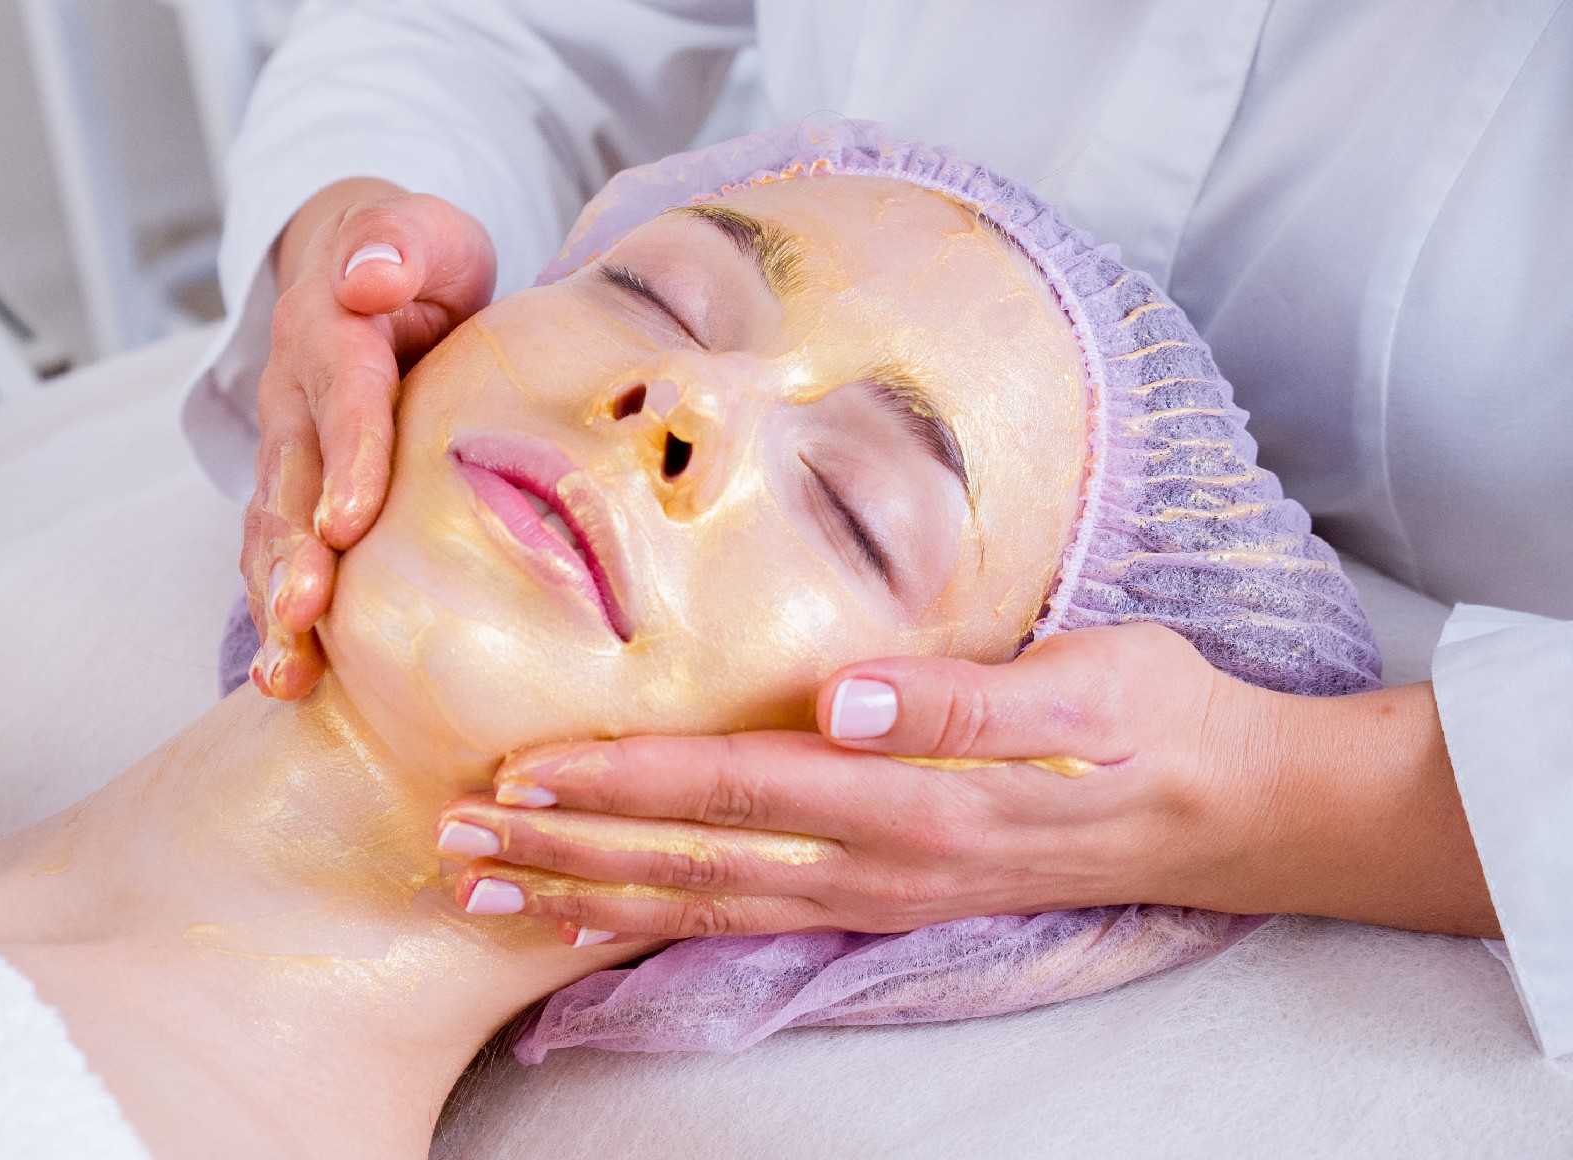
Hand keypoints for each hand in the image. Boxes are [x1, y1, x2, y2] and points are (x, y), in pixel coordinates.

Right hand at [245, 178, 495, 697]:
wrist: (363, 272)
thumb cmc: (414, 260)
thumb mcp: (423, 231)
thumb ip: (400, 239)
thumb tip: (369, 272)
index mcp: (331, 331)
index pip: (344, 397)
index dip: (347, 458)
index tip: (348, 522)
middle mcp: (293, 397)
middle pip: (287, 480)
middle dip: (291, 554)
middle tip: (300, 617)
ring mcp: (284, 449)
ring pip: (269, 529)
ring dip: (272, 600)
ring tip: (284, 671)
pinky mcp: (291, 492)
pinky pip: (276, 554)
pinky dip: (278, 615)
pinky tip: (291, 679)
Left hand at [435, 623, 1498, 944]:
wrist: (1232, 810)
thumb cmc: (1155, 724)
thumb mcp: (1084, 684)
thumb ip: (958, 696)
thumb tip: (841, 697)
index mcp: (911, 802)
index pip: (730, 788)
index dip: (619, 781)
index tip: (519, 771)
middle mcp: (876, 865)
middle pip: (688, 863)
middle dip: (564, 851)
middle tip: (453, 844)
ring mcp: (876, 894)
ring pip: (700, 903)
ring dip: (586, 893)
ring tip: (485, 887)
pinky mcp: (883, 898)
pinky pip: (745, 920)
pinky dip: (656, 922)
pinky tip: (593, 917)